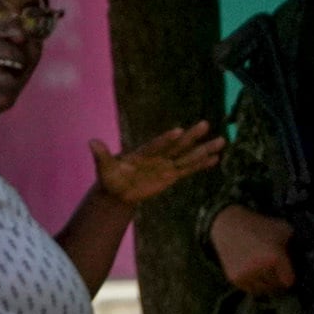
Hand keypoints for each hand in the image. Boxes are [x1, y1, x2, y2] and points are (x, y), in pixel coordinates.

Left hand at [92, 122, 223, 208]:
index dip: (166, 139)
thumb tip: (90, 141)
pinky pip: (189, 169)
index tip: (178, 130)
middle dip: (191, 137)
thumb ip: (101, 155)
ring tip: (222, 140)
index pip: (156, 146)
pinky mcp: (171, 175)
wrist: (117, 190)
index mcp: (142, 153)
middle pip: (177, 146)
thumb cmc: (109, 177)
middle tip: (205, 123)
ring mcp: (166, 165)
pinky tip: (216, 158)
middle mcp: (157, 157)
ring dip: (204, 150)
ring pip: (188, 156)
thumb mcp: (104, 168)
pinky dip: (202, 165)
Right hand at [210, 204, 296, 296]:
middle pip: (276, 287)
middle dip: (278, 281)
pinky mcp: (235, 278)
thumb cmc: (258, 226)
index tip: (289, 272)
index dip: (290, 276)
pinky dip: (254, 285)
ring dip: (266, 285)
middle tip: (277, 273)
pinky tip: (255, 273)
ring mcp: (246, 275)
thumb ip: (294, 245)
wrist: (228, 224)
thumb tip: (305, 257)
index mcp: (275, 257)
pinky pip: (250, 289)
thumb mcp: (283, 230)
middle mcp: (260, 269)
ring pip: (263, 291)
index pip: (289, 281)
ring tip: (266, 274)